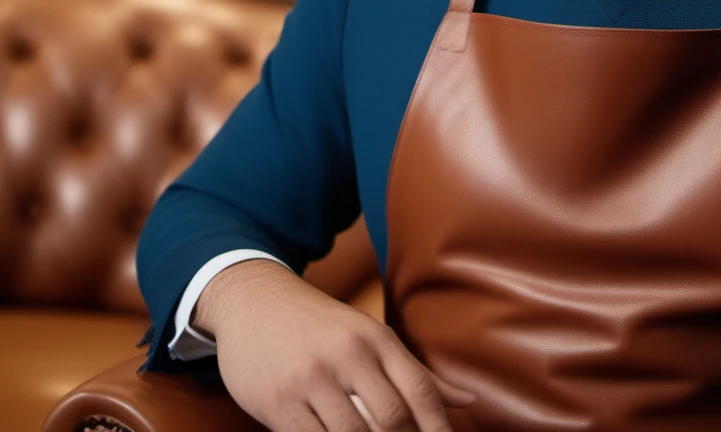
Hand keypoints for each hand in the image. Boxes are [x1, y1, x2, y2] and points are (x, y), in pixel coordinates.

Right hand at [194, 258, 475, 431]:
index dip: (438, 427)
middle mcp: (348, 355)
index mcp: (376, 339)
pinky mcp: (278, 401)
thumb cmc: (320, 326)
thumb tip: (467, 401)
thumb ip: (415, 372)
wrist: (254, 301)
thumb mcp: (370, 336)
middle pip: (392, 417)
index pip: (420, 389)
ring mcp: (312, 379)